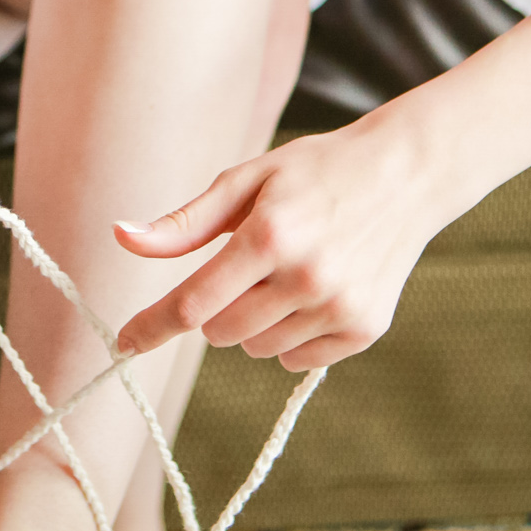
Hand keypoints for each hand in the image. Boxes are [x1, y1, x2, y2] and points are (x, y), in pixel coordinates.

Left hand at [114, 107, 454, 369]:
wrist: (407, 174)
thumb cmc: (317, 171)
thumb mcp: (249, 178)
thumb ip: (186, 221)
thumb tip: (123, 238)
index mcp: (270, 235)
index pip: (195, 302)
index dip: (153, 325)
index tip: (123, 343)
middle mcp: (306, 277)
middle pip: (221, 332)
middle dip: (217, 307)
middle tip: (248, 265)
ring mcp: (339, 307)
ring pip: (257, 348)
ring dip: (255, 321)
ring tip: (289, 271)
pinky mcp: (364, 329)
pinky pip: (296, 359)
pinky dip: (292, 335)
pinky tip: (317, 291)